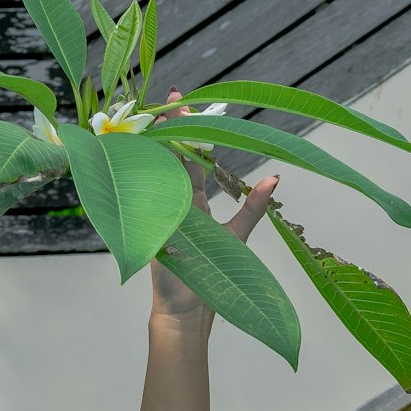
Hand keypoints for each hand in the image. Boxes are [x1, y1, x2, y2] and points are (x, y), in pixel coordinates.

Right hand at [149, 88, 277, 319]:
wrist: (187, 312)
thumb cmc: (213, 276)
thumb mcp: (237, 235)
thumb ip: (253, 207)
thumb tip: (276, 177)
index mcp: (195, 202)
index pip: (190, 159)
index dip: (187, 131)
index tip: (182, 100)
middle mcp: (174, 203)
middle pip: (170, 159)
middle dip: (168, 129)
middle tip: (168, 98)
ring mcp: (157, 214)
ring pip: (154, 174)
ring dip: (152, 148)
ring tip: (151, 120)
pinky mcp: (148, 229)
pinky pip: (142, 202)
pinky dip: (138, 181)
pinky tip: (133, 159)